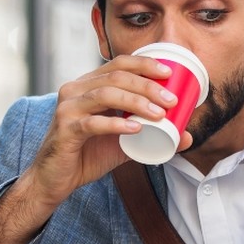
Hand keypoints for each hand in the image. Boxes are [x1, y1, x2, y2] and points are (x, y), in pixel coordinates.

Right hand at [28, 54, 193, 203]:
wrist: (55, 179)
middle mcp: (75, 89)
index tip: (169, 74)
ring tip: (159, 115)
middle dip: (147, 86)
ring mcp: (67, 108)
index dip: (144, 64)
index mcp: (88, 85)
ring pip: (106, 94)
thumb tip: (187, 135)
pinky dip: (117, 124)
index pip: (118, 64)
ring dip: (136, 102)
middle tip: (171, 101)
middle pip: (116, 76)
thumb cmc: (87, 155)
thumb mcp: (124, 142)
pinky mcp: (64, 129)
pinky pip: (93, 123)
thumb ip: (151, 135)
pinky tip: (135, 128)